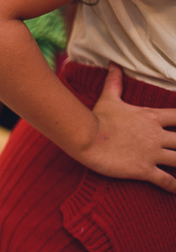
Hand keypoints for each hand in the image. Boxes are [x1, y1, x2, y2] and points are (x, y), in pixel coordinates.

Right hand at [72, 65, 175, 192]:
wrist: (85, 137)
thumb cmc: (97, 118)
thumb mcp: (109, 98)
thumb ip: (115, 82)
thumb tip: (113, 65)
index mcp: (152, 118)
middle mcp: (157, 135)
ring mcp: (152, 153)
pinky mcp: (143, 169)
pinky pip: (166, 180)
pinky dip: (174, 186)